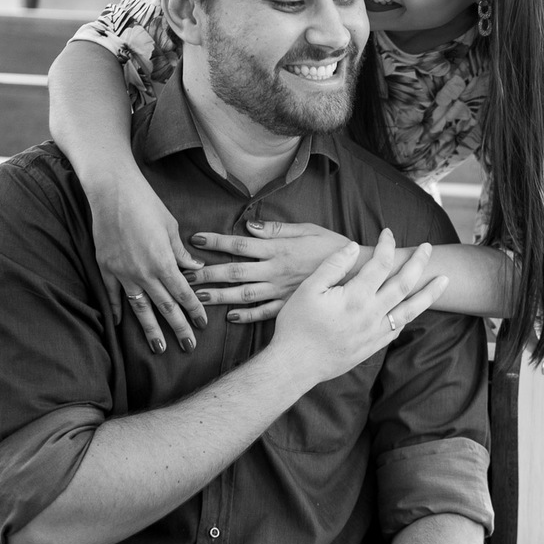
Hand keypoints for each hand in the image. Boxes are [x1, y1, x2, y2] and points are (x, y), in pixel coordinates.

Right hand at [89, 177, 206, 353]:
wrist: (111, 192)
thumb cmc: (147, 204)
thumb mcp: (171, 227)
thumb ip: (182, 253)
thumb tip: (195, 270)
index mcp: (164, 262)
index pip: (184, 294)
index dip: (194, 311)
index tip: (202, 325)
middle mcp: (144, 272)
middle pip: (165, 307)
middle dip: (178, 328)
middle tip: (188, 347)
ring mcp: (122, 272)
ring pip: (139, 308)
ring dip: (150, 329)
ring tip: (158, 347)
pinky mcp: (105, 267)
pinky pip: (113, 294)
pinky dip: (117, 310)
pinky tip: (120, 324)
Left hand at [186, 220, 349, 323]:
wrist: (360, 272)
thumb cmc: (334, 247)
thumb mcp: (308, 229)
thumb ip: (278, 229)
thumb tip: (249, 227)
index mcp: (279, 249)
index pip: (240, 244)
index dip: (216, 241)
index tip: (195, 239)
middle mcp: (276, 271)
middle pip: (235, 271)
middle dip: (207, 272)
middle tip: (183, 274)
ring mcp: (282, 290)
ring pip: (244, 294)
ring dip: (219, 296)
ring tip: (197, 298)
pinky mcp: (290, 305)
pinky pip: (264, 313)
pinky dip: (246, 316)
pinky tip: (230, 317)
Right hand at [273, 228, 448, 383]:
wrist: (296, 365)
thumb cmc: (297, 325)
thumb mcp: (308, 289)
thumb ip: (334, 265)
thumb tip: (354, 246)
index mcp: (355, 296)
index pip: (380, 263)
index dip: (386, 245)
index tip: (387, 233)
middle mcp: (371, 314)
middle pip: (404, 283)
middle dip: (419, 262)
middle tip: (428, 247)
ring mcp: (375, 332)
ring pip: (411, 309)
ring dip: (430, 292)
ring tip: (445, 279)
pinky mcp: (374, 346)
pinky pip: (399, 328)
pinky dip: (411, 315)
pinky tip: (417, 307)